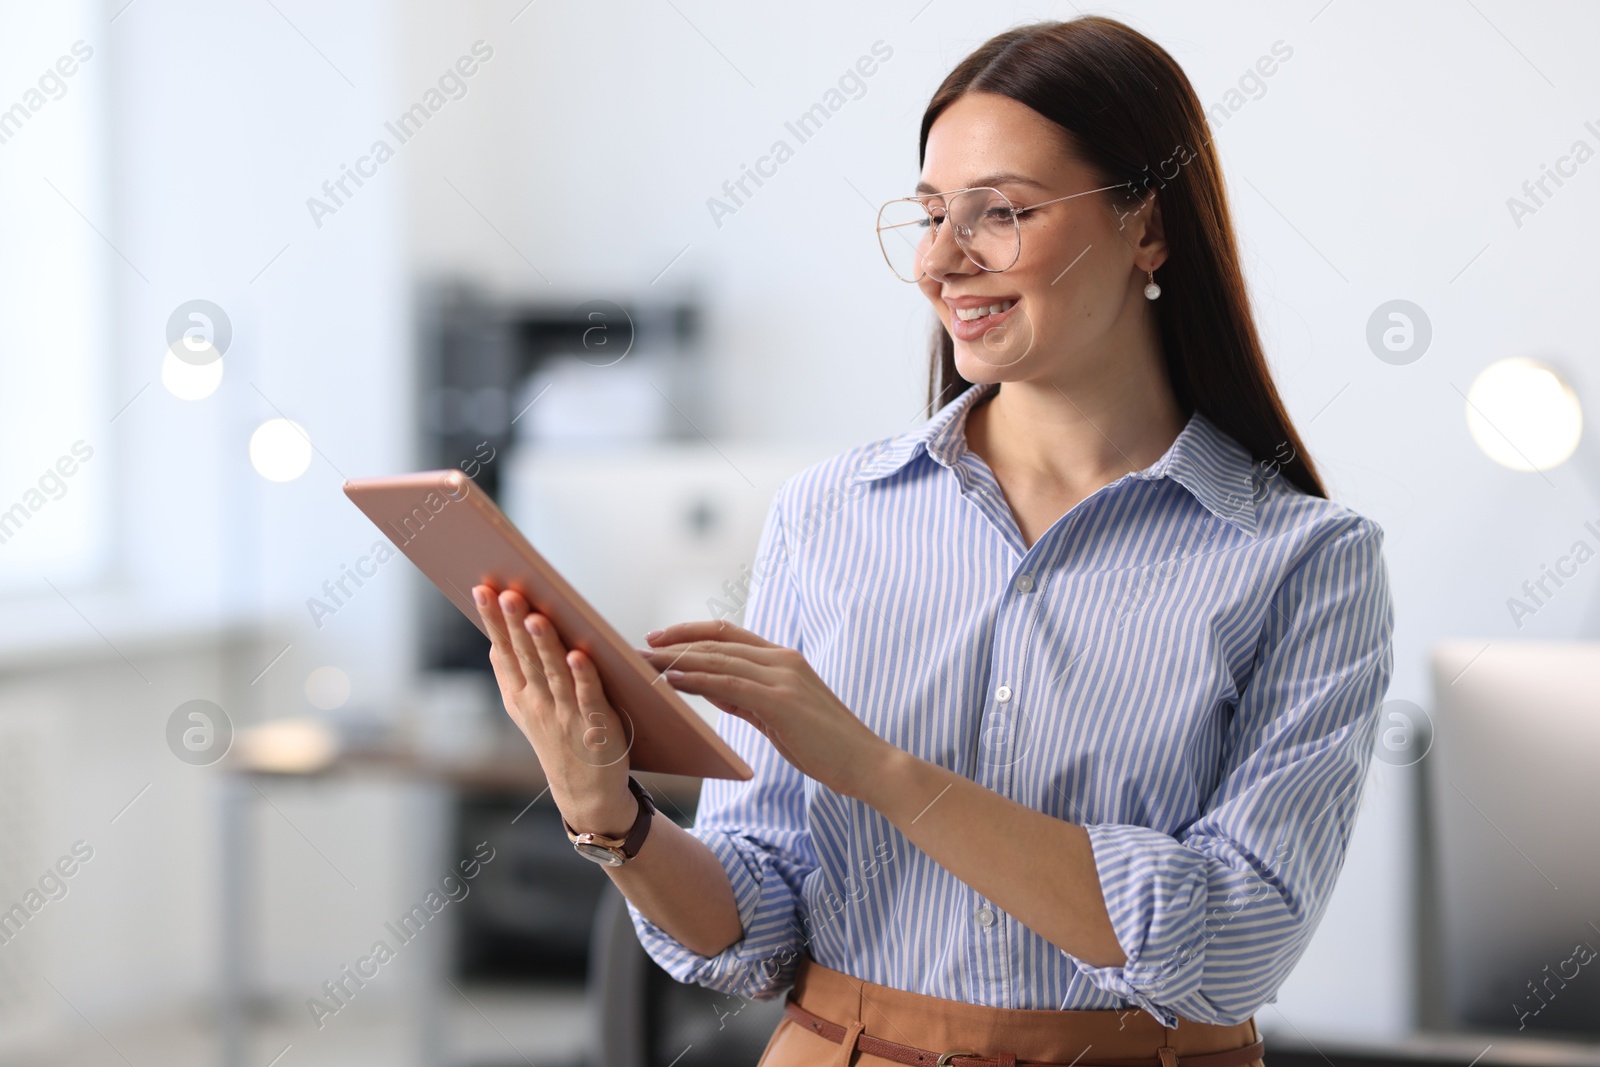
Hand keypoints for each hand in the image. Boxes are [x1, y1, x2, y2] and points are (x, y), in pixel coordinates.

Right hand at [474, 584, 635, 836]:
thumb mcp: (526, 708)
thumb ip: (513, 675)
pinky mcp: (596, 724)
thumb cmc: (558, 737)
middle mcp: (538, 703)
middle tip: (506, 593)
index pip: (504, 650)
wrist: (587, 791)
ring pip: (553, 673)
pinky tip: (578, 655)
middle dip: (514, 624)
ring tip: (535, 617)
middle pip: (526, 657)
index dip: (494, 621)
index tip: (483, 589)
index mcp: (519, 695)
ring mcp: (565, 714)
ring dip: (545, 645)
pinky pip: (588, 696)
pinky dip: (583, 676)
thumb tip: (496, 639)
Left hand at [636, 620, 890, 797]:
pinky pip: (730, 684)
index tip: (659, 638)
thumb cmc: (825, 745)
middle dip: (674, 644)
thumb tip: (712, 689)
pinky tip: (673, 681)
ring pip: (718, 659)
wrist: (866, 763)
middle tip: (637, 649)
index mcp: (784, 659)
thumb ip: (748, 698)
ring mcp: (783, 677)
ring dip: (677, 660)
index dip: (690, 633)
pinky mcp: (781, 701)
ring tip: (645, 663)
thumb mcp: (780, 715)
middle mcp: (782, 659)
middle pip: (717, 642)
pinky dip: (698, 679)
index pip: (728, 634)